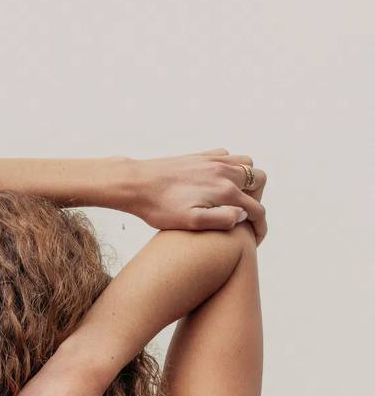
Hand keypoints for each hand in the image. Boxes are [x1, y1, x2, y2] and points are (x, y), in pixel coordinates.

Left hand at [126, 148, 267, 242]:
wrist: (135, 183)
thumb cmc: (159, 207)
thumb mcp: (190, 222)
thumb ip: (221, 219)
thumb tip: (243, 214)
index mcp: (224, 190)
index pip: (257, 210)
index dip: (260, 228)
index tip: (253, 241)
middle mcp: (223, 171)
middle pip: (259, 180)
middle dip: (257, 199)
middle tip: (243, 215)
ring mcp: (212, 160)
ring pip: (246, 163)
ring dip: (247, 180)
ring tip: (234, 198)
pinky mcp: (200, 156)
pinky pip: (227, 155)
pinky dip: (230, 167)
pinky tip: (217, 182)